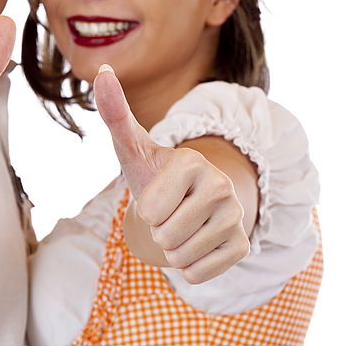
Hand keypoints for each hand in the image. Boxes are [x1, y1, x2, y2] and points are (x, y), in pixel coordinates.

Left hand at [94, 65, 250, 283]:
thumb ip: (115, 112)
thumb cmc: (153, 172)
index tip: (157, 193)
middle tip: (168, 213)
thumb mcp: (131, 146)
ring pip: (181, 257)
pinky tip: (195, 242)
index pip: (151, 211)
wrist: (189, 199)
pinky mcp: (243, 246)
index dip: (145, 209)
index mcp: (192, 163)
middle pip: (166, 237)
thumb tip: (101, 71)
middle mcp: (221, 187)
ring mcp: (237, 217)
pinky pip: (198, 274)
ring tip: (179, 226)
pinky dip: (188, 266)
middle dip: (157, 231)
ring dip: (171, 249)